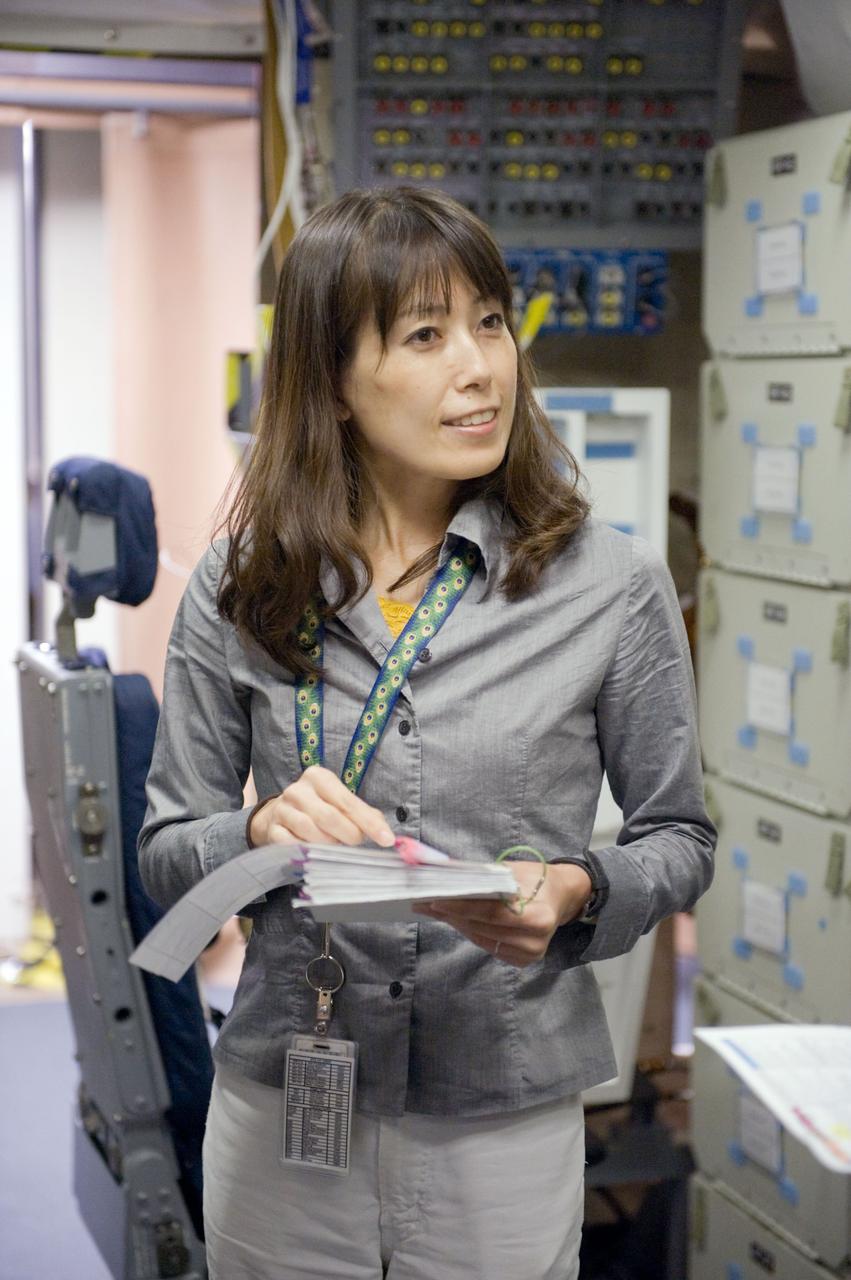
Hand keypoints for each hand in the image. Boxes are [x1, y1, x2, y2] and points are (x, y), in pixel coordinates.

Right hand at [249, 765, 395, 848]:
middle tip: (357, 844)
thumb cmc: (317, 808)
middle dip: (349, 834)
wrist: (278, 816)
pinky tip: (314, 854)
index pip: (347, 801)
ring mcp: (282, 809)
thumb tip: (386, 833)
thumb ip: (363, 815)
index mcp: (319, 778)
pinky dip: (306, 851)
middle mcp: (298, 790)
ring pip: (310, 831)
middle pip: (329, 816)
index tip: (387, 839)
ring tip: (337, 848)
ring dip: (329, 844)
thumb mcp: (339, 803)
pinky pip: (291, 844)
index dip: (369, 822)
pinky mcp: (272, 829)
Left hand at [413, 861, 592, 967]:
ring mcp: (529, 955)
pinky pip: (487, 945)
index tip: (435, 900)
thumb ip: (487, 878)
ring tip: (433, 908)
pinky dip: (470, 931)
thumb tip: (450, 878)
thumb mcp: (515, 870)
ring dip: (456, 923)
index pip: (491, 913)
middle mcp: (535, 941)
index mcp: (539, 917)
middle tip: (425, 902)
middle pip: (483, 927)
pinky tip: (454, 919)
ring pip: (481, 938)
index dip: (462, 907)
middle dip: (452, 914)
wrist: (561, 896)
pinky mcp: (522, 960)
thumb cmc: (538, 878)